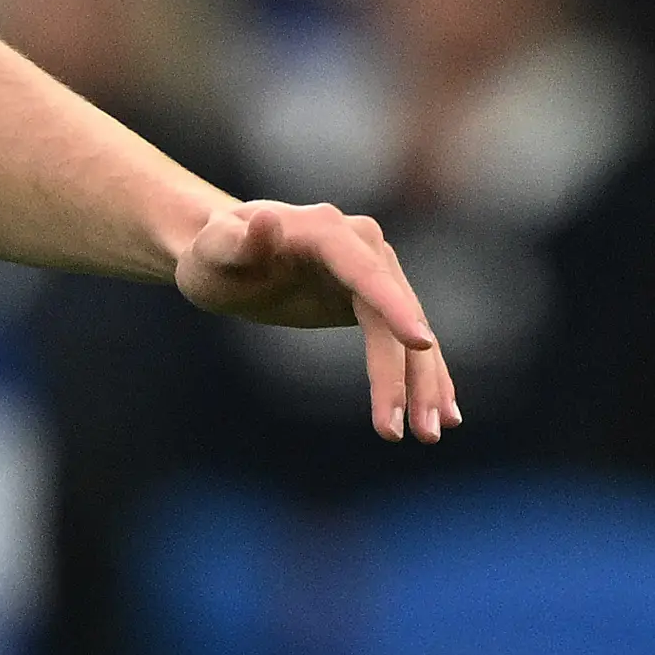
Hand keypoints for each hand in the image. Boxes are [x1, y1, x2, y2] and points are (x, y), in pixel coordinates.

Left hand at [175, 198, 459, 442]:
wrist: (225, 255)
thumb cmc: (213, 254)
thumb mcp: (215, 250)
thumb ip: (238, 240)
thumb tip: (266, 219)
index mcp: (327, 231)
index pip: (366, 274)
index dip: (394, 308)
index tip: (421, 344)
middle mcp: (362, 245)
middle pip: (395, 314)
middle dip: (409, 373)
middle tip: (419, 432)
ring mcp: (374, 271)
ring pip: (407, 333)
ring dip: (424, 385)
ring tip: (431, 435)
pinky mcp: (375, 299)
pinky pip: (403, 341)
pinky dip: (422, 376)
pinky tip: (441, 413)